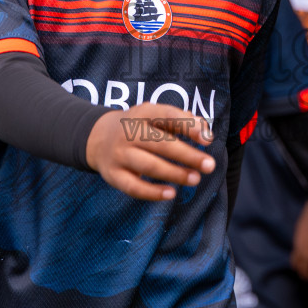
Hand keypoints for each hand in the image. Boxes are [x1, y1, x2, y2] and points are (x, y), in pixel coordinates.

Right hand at [85, 104, 214, 200]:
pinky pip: (133, 187)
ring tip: (195, 179)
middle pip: (160, 143)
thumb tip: (206, 132)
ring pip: (149, 166)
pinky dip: (152, 192)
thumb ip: (181, 120)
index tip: (207, 138)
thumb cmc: (138, 127)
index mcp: (142, 113)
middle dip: (187, 155)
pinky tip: (171, 194)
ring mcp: (119, 154)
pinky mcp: (113, 175)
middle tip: (209, 165)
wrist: (97, 138)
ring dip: (174, 173)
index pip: (166, 115)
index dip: (187, 125)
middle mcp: (128, 132)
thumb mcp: (155, 115)